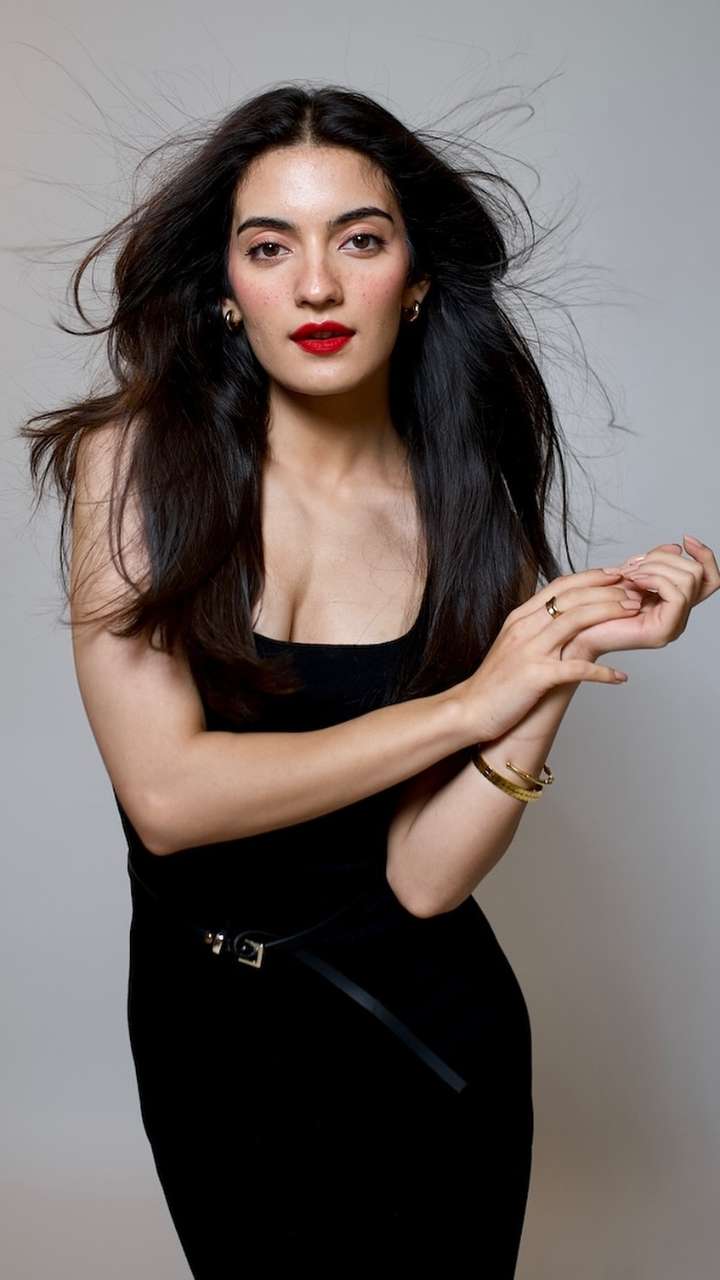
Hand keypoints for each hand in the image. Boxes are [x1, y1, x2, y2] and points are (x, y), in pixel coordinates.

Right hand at [455, 567, 643, 742]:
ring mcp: (529, 650)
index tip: (617, 575)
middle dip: (608, 592)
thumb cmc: (495, 683)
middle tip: (637, 593)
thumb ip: (535, 630)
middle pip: (572, 597)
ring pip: (575, 621)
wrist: (469, 710)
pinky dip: (602, 672)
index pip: (560, 586)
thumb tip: (563, 621)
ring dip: (610, 614)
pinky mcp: (535, 676)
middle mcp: (524, 628)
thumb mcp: (514, 646)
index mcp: (520, 618)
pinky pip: (576, 668)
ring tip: (635, 615)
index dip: (591, 577)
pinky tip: (620, 677)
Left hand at [562, 535, 719, 661]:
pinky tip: (632, 581)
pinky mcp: (664, 631)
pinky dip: (654, 578)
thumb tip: (677, 547)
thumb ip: (654, 562)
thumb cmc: (596, 605)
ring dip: (656, 567)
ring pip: (689, 579)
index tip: (685, 538)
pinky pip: (676, 593)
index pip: (709, 578)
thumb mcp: (630, 574)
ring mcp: (673, 625)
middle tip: (633, 565)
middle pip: (697, 572)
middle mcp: (678, 615)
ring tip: (629, 574)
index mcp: (673, 602)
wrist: (574, 629)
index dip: (704, 554)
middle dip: (664, 558)